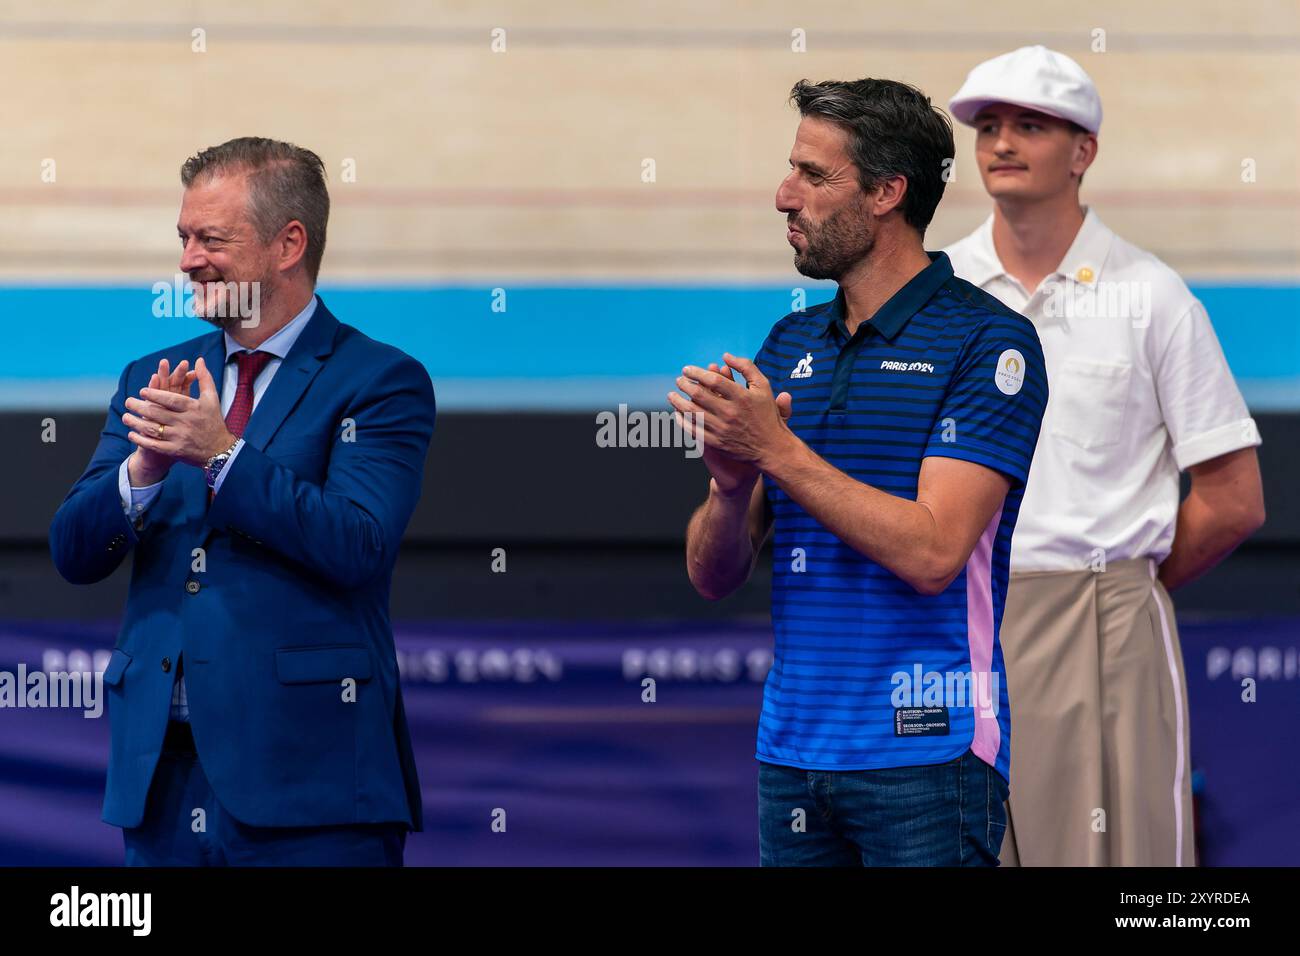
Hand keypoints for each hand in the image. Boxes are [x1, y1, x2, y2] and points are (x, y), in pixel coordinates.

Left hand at [124, 356, 235, 467]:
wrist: (220, 451)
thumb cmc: (214, 421)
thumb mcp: (212, 398)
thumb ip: (205, 378)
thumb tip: (199, 359)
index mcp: (194, 408)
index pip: (172, 400)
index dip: (156, 394)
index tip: (142, 390)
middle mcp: (186, 423)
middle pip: (158, 413)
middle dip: (140, 407)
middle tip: (128, 401)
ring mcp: (180, 438)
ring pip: (153, 429)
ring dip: (136, 423)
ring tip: (125, 417)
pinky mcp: (176, 451)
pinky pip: (155, 445)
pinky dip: (141, 440)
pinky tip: (132, 434)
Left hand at [668, 354, 792, 489]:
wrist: (772, 448)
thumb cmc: (767, 414)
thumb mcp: (763, 386)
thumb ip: (746, 367)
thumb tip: (725, 356)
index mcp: (741, 397)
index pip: (713, 380)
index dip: (696, 373)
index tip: (686, 369)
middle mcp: (730, 413)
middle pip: (699, 395)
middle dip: (684, 385)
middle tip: (678, 381)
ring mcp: (722, 429)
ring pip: (692, 413)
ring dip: (678, 402)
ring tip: (672, 395)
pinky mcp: (717, 442)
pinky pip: (693, 431)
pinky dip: (682, 421)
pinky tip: (677, 414)